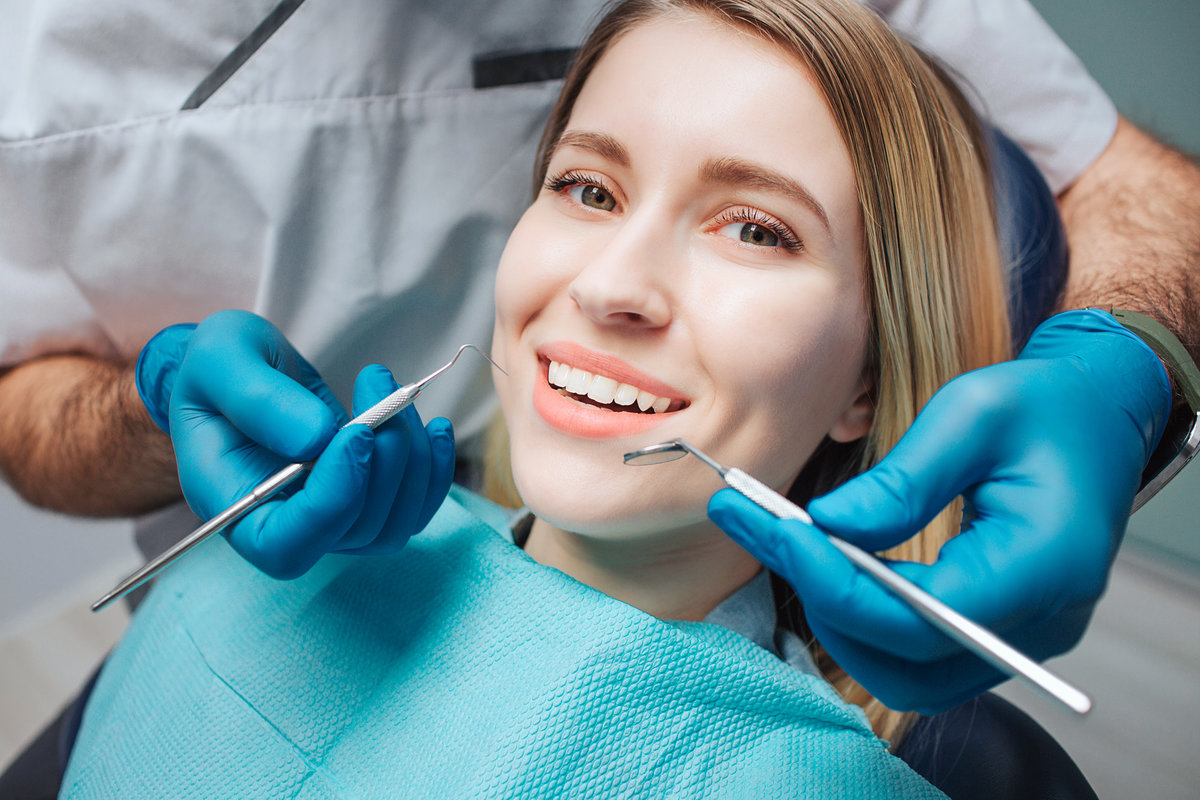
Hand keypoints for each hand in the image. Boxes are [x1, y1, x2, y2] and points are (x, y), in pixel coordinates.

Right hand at [136, 310, 454, 577]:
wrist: (241, 370)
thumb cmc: (218, 369)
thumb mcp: (219, 360)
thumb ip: (257, 399)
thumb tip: (316, 438)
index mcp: (235, 508)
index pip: (288, 547)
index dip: (333, 501)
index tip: (356, 432)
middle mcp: (285, 527)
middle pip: (355, 531)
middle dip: (384, 458)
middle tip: (377, 382)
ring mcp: (330, 521)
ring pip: (393, 522)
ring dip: (411, 456)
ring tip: (391, 387)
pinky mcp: (365, 502)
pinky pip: (415, 510)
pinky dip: (434, 471)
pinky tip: (434, 428)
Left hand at [709, 309, 1170, 712]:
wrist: (1100, 416)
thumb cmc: (1047, 405)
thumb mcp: (974, 412)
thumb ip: (903, 480)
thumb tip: (826, 526)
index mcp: (1047, 565)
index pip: (923, 614)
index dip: (837, 581)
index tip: (777, 529)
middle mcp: (1042, 622)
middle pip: (908, 659)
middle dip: (824, 598)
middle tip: (762, 528)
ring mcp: (1022, 636)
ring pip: (908, 674)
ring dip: (838, 618)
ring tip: (786, 543)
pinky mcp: (999, 630)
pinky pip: (921, 657)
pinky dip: (866, 621)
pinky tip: (827, 564)